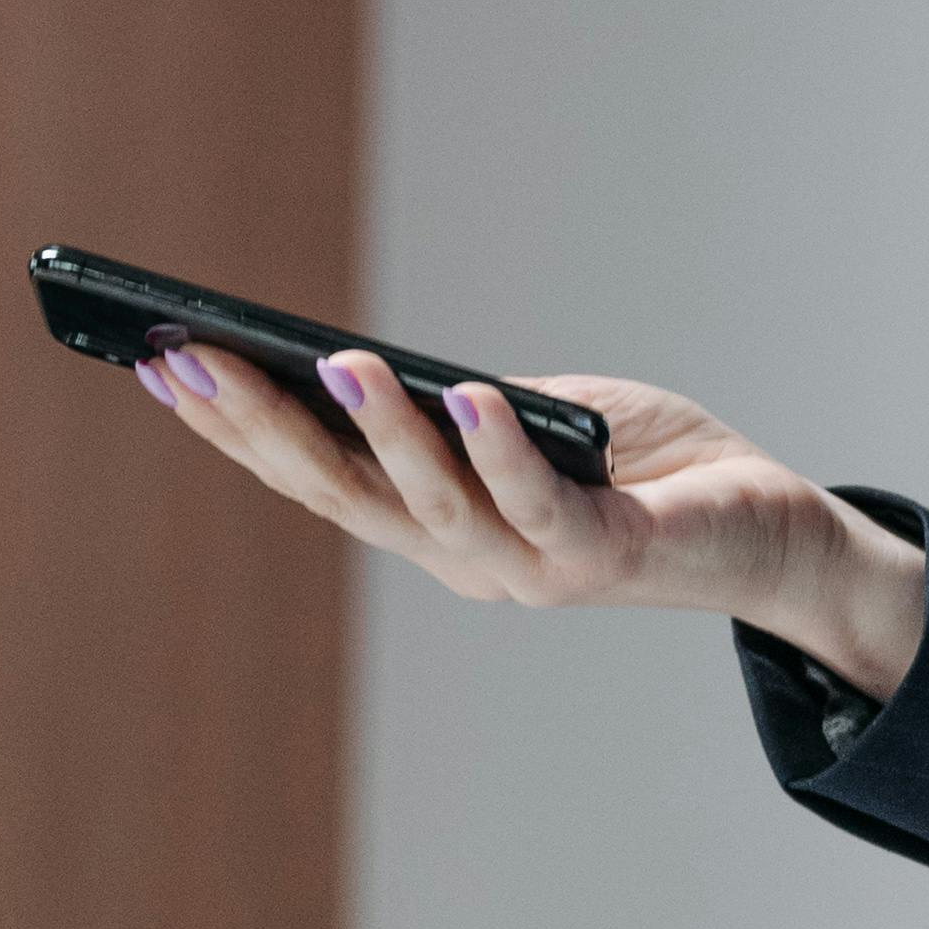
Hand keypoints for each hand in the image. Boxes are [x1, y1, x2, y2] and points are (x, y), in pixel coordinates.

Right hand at [135, 342, 928, 701]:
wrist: (768, 527)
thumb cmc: (647, 467)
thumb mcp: (534, 421)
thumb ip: (460, 409)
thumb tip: (363, 369)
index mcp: (438, 529)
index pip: (318, 478)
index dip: (237, 427)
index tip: (160, 362)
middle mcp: (469, 562)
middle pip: (347, 496)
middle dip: (262, 428)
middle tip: (187, 359)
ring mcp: (534, 568)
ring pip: (435, 505)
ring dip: (381, 432)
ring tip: (334, 362)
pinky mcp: (607, 558)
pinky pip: (541, 504)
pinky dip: (500, 451)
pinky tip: (470, 394)